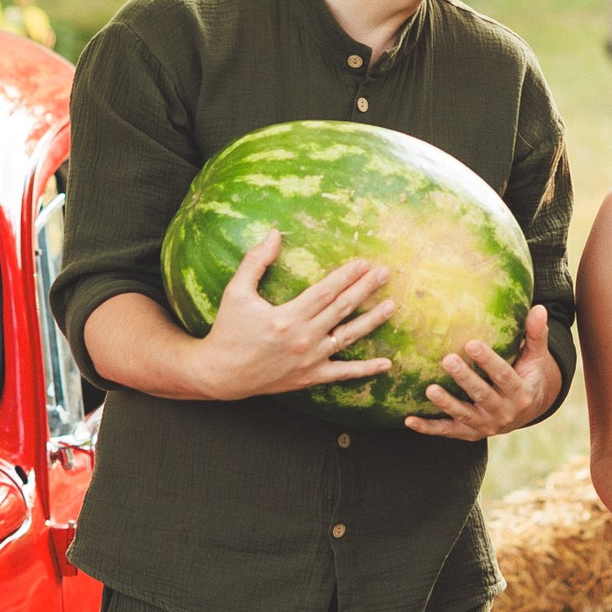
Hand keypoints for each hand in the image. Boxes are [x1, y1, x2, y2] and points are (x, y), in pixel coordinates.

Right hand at [189, 232, 391, 400]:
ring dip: (372, 322)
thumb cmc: (227, 331)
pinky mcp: (310, 377)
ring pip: (348, 338)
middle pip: (342, 310)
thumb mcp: (236, 292)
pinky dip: (365, 370)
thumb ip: (255, 262)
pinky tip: (386, 363)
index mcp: (287, 317)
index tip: (364, 263)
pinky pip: (343, 373)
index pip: (326, 292)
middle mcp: (303, 339)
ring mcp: (309, 360)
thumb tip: (273, 234)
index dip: (347, 276)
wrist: (220, 373)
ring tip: (391, 306)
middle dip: (365, 290)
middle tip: (384, 274)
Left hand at [405, 305, 562, 440]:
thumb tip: (539, 308)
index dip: (488, 361)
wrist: (528, 411)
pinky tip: (409, 420)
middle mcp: (505, 413)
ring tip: (429, 389)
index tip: (471, 343)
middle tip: (447, 359)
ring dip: (446, 404)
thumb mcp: (536, 357)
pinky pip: (448, 431)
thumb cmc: (528, 375)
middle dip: (464, 379)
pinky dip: (429, 428)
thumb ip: (536, 334)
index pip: (504, 375)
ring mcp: (486, 426)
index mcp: (521, 393)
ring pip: (464, 415)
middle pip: (482, 395)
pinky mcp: (471, 434)